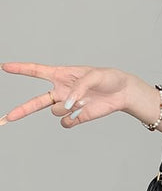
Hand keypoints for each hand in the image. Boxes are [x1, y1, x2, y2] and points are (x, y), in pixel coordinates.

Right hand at [0, 62, 130, 127]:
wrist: (122, 93)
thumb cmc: (107, 79)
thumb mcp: (93, 76)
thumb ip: (78, 88)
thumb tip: (67, 104)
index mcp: (61, 74)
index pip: (36, 71)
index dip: (21, 69)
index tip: (4, 67)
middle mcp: (61, 91)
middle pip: (36, 102)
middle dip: (21, 110)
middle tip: (6, 118)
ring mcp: (69, 105)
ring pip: (55, 111)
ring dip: (67, 107)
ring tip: (84, 100)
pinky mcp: (78, 117)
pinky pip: (66, 123)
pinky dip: (71, 120)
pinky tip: (81, 113)